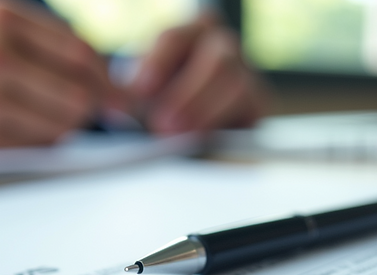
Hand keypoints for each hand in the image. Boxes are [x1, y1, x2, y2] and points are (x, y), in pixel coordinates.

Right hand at [0, 0, 115, 148]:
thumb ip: (40, 39)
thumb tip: (103, 72)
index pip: (81, 56)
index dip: (108, 81)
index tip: (120, 97)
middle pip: (79, 96)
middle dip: (87, 109)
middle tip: (81, 114)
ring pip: (63, 127)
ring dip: (60, 129)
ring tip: (33, 118)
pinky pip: (35, 149)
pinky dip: (34, 145)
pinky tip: (11, 132)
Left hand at [129, 12, 267, 134]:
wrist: (194, 115)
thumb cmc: (165, 95)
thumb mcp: (147, 88)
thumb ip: (137, 93)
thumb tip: (119, 107)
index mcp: (192, 29)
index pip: (173, 40)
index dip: (156, 65)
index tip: (139, 91)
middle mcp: (223, 44)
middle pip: (215, 60)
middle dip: (187, 94)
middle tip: (162, 123)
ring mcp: (246, 71)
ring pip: (235, 85)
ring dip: (204, 112)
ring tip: (178, 134)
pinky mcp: (258, 102)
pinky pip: (248, 112)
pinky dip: (223, 127)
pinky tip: (204, 142)